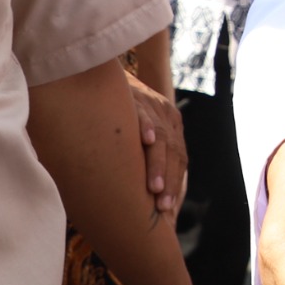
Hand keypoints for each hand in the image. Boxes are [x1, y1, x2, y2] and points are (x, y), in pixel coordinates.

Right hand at [125, 69, 186, 218]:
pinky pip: (142, 111)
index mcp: (171, 125)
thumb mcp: (136, 130)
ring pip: (161, 137)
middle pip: (174, 152)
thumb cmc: (116, 111)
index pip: (180, 159)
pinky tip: (148, 140)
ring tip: (154, 189)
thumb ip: (143, 155)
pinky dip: (147, 125)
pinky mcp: (134, 96)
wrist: (104, 73)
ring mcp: (151, 104)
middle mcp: (166, 115)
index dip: (175, 185)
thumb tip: (138, 194)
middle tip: (162, 208)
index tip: (168, 211)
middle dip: (169, 182)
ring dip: (158, 164)